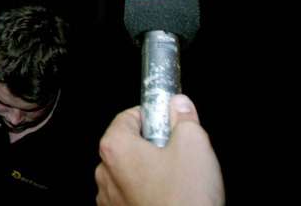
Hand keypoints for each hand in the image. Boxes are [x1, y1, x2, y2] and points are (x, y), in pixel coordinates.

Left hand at [95, 95, 223, 205]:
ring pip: (131, 173)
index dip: (155, 116)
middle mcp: (105, 173)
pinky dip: (148, 194)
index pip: (129, 115)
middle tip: (179, 155)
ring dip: (151, 172)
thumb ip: (185, 118)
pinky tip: (170, 199)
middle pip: (129, 144)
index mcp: (116, 147)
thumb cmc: (184, 199)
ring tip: (178, 182)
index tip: (171, 122)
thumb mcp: (195, 145)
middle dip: (154, 146)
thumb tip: (180, 105)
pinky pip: (132, 196)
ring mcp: (110, 199)